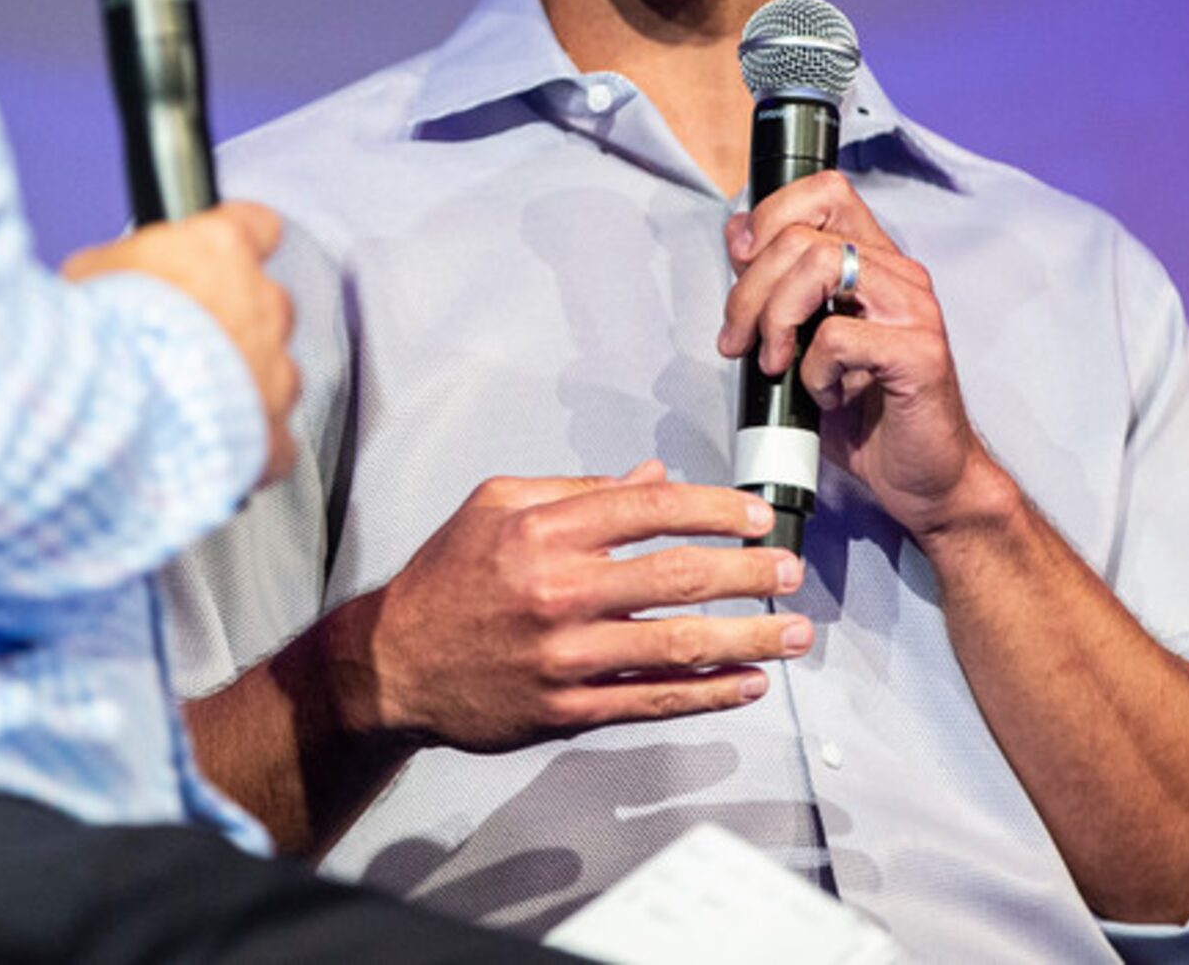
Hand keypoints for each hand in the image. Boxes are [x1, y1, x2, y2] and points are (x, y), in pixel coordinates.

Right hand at [64, 202, 297, 486]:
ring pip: (276, 371)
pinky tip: (218, 450)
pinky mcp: (271, 432)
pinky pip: (277, 439)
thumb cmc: (100, 334)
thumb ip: (125, 271)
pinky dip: (254, 445)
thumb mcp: (92, 274)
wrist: (113, 405)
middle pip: (266, 304)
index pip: (256, 227)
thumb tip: (111, 278)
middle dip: (234, 323)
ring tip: (194, 403)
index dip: (236, 247)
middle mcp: (261, 303)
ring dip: (245, 383)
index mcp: (222, 250)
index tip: (222, 258)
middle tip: (187, 344)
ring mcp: (274, 368)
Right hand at [340, 463, 809, 752]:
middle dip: (749, 573)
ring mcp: (565, 655)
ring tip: (795, 633)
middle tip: (792, 570)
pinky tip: (748, 683)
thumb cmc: (446, 579)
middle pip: (678, 575)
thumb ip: (575, 490)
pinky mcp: (566, 710)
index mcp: (544, 529)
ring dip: (748, 638)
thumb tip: (653, 477)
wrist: (393, 664)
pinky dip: (708, 694)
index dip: (716, 510)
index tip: (757, 517)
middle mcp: (558, 589)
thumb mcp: (495, 506)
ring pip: (678, 644)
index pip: (651, 509)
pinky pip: (653, 702)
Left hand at [718, 173, 1011, 541]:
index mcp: (874, 262)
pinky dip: (813, 370)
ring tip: (775, 364)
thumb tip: (739, 235)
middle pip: (802, 236)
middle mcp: (899, 274)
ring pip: (820, 268)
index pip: (823, 191)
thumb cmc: (865, 414)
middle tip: (737, 343)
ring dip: (775, 320)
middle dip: (748, 290)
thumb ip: (777, 288)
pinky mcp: (920, 353)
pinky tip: (825, 394)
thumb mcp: (804, 342)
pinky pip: (839, 336)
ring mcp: (914, 310)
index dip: (770, 216)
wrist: (924, 479)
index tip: (741, 265)